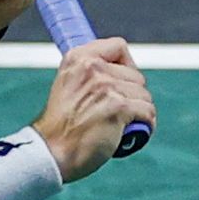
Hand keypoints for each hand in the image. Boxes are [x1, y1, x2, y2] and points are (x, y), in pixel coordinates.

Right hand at [31, 37, 155, 182]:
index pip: (118, 46)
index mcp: (78, 58)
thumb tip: (122, 71)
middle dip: (131, 95)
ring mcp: (106, 86)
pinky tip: (129, 134)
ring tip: (120, 125)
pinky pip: (147, 112)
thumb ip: (90, 73)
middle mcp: (92, 67)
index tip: (119, 83)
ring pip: (144, 95)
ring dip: (138, 112)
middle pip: (136, 74)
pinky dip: (144, 125)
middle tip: (114, 113)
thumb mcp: (68, 85)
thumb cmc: (61, 126)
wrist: (50, 153)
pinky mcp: (118, 107)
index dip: (125, 65)